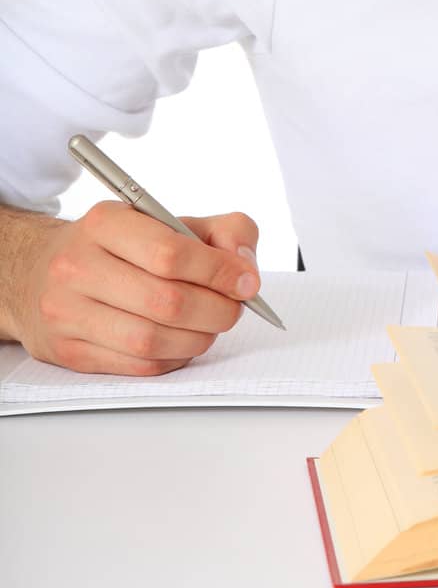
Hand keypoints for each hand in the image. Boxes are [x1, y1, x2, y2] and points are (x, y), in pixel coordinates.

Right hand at [15, 199, 260, 375]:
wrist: (39, 272)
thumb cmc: (118, 247)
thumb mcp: (167, 221)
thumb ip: (221, 231)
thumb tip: (245, 267)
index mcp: (103, 223)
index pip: (171, 253)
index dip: (219, 272)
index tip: (247, 283)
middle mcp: (77, 266)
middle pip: (166, 302)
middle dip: (216, 310)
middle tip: (234, 308)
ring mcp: (67, 313)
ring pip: (151, 341)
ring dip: (197, 338)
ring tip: (209, 326)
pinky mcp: (69, 351)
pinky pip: (136, 366)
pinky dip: (173, 358)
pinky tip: (181, 342)